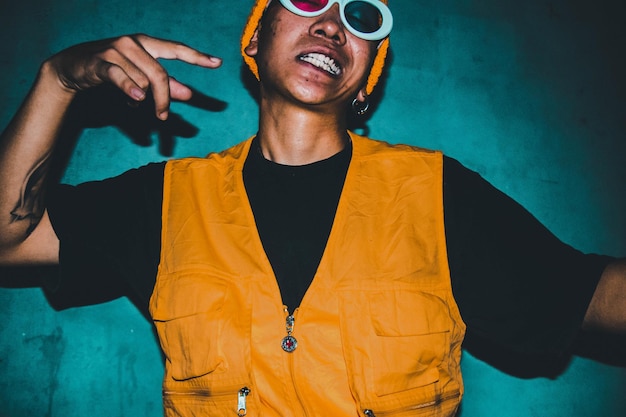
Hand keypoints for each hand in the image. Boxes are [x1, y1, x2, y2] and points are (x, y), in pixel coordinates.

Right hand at [46, 34, 221, 119]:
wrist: (72, 68)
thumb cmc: (112, 70)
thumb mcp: (141, 78)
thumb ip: (165, 85)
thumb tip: (189, 94)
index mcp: (147, 44)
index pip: (176, 49)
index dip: (197, 57)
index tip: (217, 63)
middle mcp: (133, 43)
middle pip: (160, 74)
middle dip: (165, 98)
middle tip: (163, 117)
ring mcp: (116, 50)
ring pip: (141, 80)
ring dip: (141, 98)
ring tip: (134, 102)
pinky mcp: (100, 62)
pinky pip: (121, 78)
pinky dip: (130, 90)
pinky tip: (136, 100)